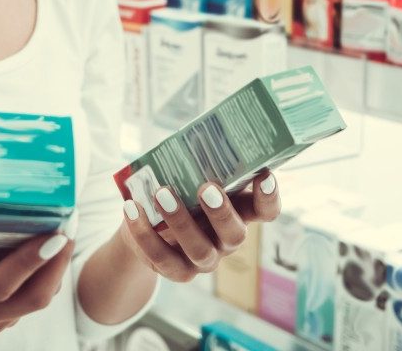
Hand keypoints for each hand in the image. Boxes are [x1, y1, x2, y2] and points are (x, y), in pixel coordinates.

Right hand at [0, 197, 74, 335]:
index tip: (54, 235)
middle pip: (30, 298)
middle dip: (57, 263)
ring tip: (67, 225)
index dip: (29, 262)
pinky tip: (49, 241)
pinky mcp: (0, 317)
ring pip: (36, 300)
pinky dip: (46, 272)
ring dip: (56, 266)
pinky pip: (31, 297)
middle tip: (71, 223)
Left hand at [118, 169, 280, 282]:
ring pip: (200, 250)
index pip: (266, 211)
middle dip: (221, 212)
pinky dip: (144, 233)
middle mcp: (226, 239)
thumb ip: (197, 160)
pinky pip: (162, 257)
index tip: (264, 175)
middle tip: (206, 187)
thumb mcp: (190, 175)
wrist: (147, 226)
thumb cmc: (178, 190)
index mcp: (238, 212)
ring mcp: (204, 259)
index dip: (269, 197)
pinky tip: (132, 208)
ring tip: (162, 193)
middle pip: (235, 234)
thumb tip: (191, 131)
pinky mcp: (177, 271)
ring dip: (181, 221)